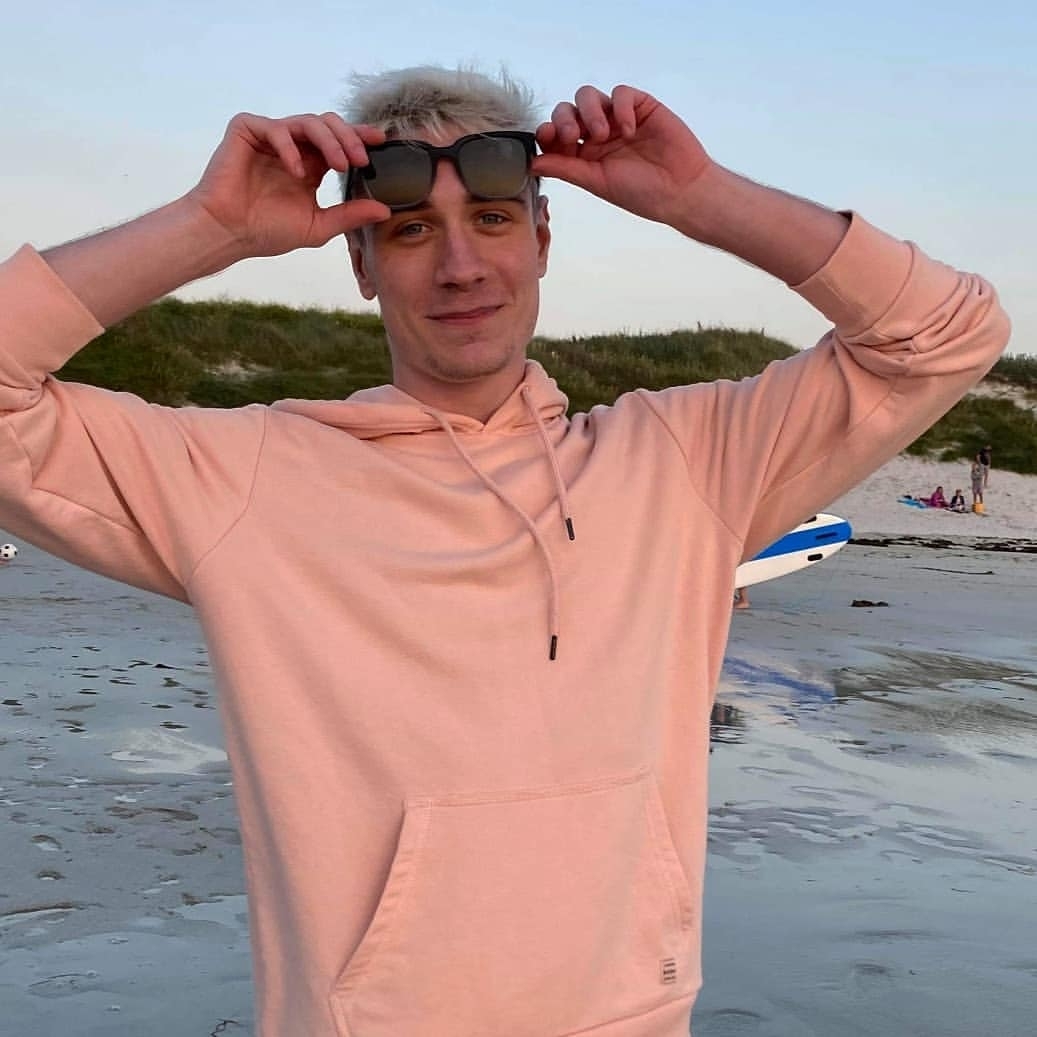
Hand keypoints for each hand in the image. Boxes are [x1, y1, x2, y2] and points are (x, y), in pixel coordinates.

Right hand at [183, 113, 392, 257]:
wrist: (228, 233)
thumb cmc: (267, 231)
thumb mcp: (319, 225)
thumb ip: (350, 215)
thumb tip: (385, 210)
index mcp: (310, 165)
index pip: (339, 143)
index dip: (360, 138)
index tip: (381, 142)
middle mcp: (293, 147)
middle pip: (328, 125)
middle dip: (349, 138)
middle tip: (362, 159)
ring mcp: (270, 137)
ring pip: (307, 122)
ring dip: (329, 141)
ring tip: (340, 165)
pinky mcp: (247, 131)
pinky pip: (275, 128)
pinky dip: (290, 147)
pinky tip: (298, 171)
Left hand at [533, 85, 712, 226]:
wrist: (681, 190)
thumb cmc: (640, 193)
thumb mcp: (597, 182)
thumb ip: (566, 169)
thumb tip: (532, 163)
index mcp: (584, 154)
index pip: (556, 134)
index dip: (547, 132)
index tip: (546, 137)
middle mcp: (597, 134)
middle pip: (567, 110)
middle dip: (564, 119)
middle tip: (572, 135)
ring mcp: (618, 118)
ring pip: (589, 96)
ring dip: (589, 111)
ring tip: (603, 134)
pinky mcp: (641, 106)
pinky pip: (620, 93)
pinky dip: (620, 108)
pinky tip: (630, 130)